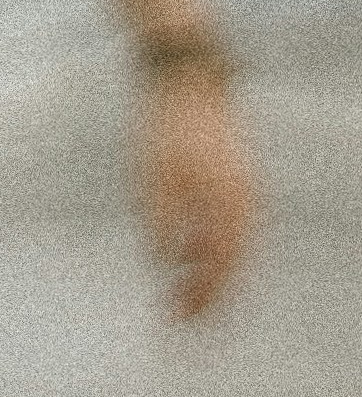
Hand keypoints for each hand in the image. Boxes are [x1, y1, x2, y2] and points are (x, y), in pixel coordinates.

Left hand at [138, 65, 256, 321]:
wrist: (183, 78)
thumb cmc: (163, 131)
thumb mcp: (152, 184)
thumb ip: (161, 229)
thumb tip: (167, 265)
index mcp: (226, 202)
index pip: (221, 265)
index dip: (201, 296)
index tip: (177, 318)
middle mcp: (244, 196)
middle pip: (232, 259)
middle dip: (208, 291)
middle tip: (180, 316)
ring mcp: (243, 182)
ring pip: (235, 242)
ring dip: (211, 270)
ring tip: (183, 290)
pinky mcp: (234, 172)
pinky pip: (232, 223)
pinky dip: (214, 245)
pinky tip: (189, 254)